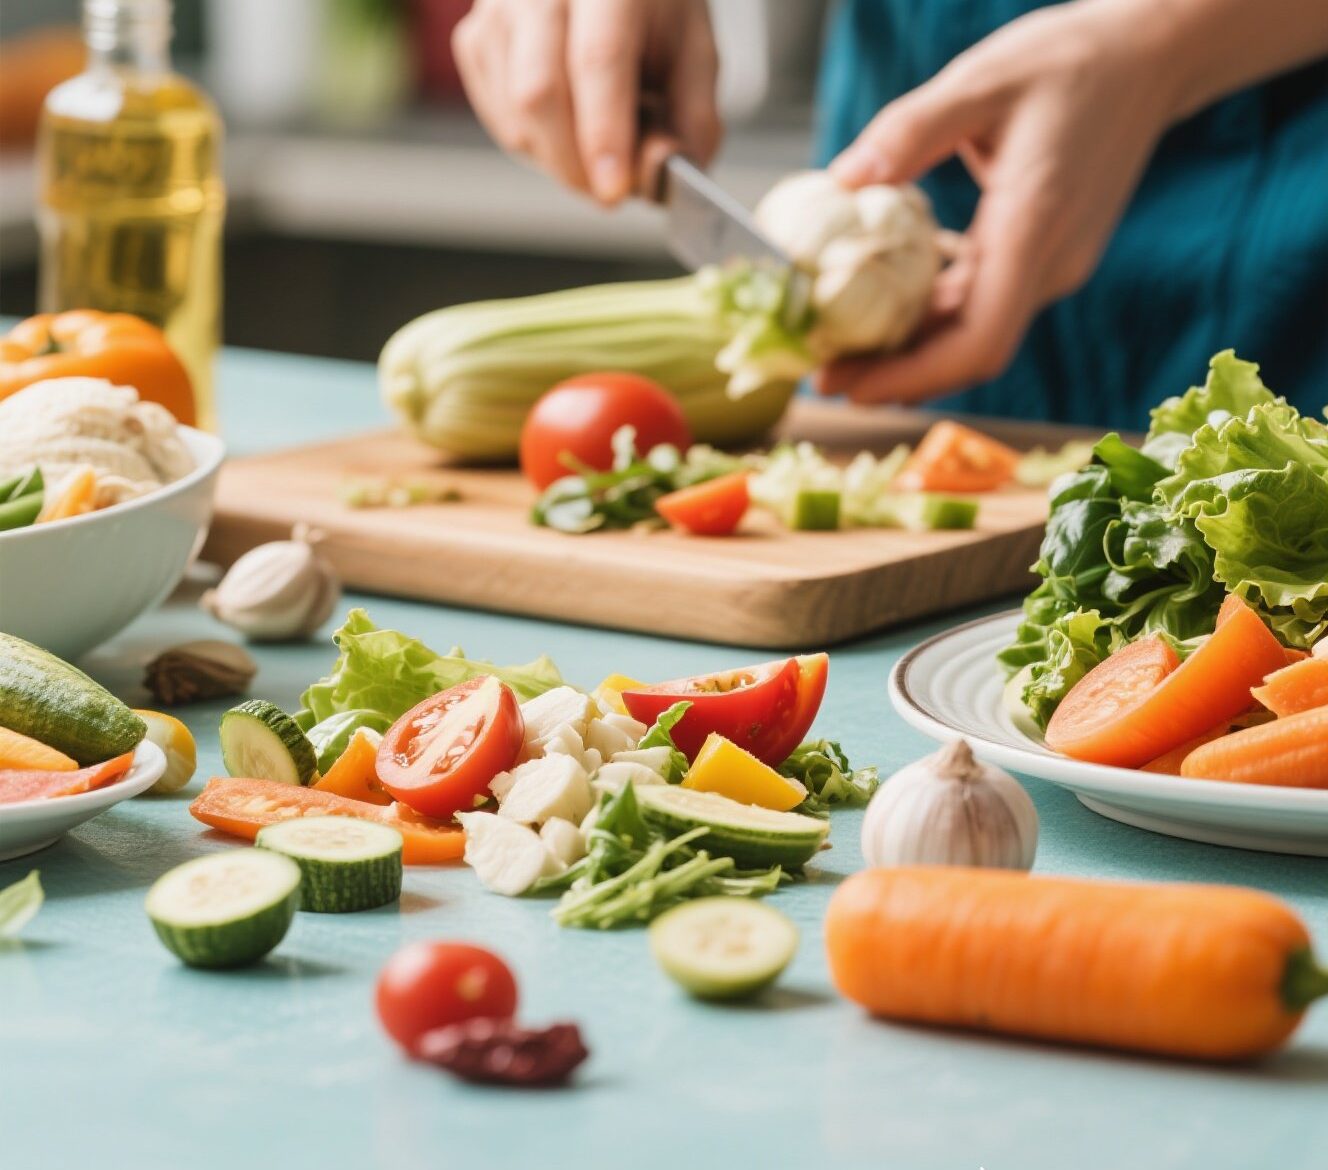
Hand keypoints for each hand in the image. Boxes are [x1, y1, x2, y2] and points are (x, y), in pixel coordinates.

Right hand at [452, 0, 720, 204]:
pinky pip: (497, 118)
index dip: (603, 133)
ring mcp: (500, 10)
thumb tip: (658, 174)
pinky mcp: (474, 38)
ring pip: (515, 114)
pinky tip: (563, 128)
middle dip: (574, 164)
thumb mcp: (694, 53)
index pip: (598, 59)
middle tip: (607, 191)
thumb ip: (690, 118)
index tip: (613, 188)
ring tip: (592, 146)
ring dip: (557, 158)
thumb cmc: (650, 10)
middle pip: (539, 91)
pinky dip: (533, 144)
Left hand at [819, 0, 1178, 403]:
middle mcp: (1050, 263)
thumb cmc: (1071, 60)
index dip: (915, 376)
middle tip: (824, 375)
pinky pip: (981, 301)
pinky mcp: (1043, 256)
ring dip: (910, 348)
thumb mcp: (982, 81)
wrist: (1148, 56)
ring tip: (840, 347)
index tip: (854, 389)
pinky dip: (932, 312)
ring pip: (973, 331)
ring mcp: (1051, 265)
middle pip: (968, 351)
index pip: (980, 341)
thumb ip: (910, 131)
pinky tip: (882, 304)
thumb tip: (842, 181)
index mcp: (1035, 229)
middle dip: (896, 373)